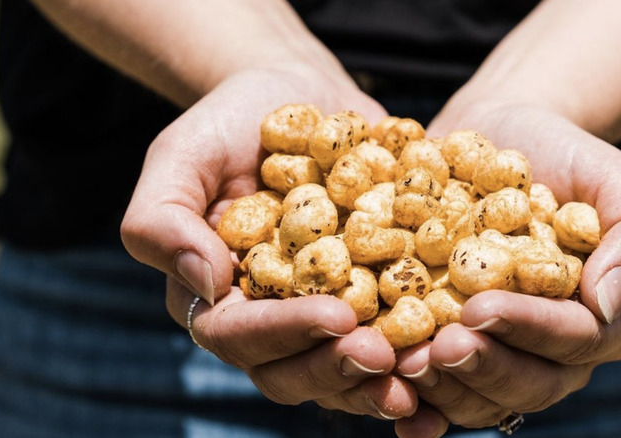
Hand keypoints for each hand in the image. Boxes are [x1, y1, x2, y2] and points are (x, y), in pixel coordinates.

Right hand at [121, 65, 417, 418]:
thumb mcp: (180, 157)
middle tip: (384, 357)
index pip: (239, 335)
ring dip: (384, 378)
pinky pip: (395, 334)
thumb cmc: (228, 123)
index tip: (334, 316)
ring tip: (426, 368)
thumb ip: (162, 220)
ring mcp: (324, 310)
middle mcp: (270, 317)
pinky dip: (423, 350)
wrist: (295, 94)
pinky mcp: (372, 294)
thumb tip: (205, 283)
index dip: (285, 333)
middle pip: (294, 370)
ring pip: (346, 369)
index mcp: (217, 298)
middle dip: (338, 368)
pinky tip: (458, 351)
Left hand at [392, 102, 620, 429]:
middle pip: (525, 383)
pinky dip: (411, 397)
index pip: (572, 339)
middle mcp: (549, 348)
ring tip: (399, 364)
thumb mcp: (610, 178)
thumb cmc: (561, 155)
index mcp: (598, 317)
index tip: (481, 309)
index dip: (528, 330)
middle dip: (481, 369)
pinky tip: (384, 392)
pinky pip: (435, 385)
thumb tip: (608, 302)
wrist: (497, 136)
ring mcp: (498, 350)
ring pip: (477, 395)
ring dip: (440, 388)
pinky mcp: (449, 342)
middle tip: (437, 350)